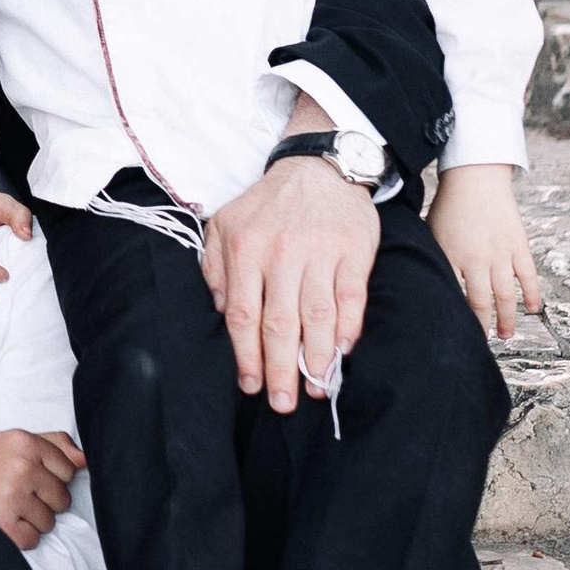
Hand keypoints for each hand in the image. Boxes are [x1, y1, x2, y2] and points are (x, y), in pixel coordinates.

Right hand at [0, 425, 79, 550]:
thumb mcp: (9, 444)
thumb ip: (51, 444)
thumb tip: (85, 460)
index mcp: (23, 441)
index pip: (69, 468)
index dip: (51, 478)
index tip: (28, 478)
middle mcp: (21, 466)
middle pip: (62, 497)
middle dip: (43, 501)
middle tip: (14, 495)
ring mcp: (12, 496)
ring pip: (50, 521)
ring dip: (31, 521)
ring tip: (5, 508)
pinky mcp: (4, 525)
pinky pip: (34, 539)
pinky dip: (19, 537)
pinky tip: (0, 522)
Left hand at [203, 152, 379, 414]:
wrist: (320, 166)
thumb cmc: (268, 204)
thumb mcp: (225, 225)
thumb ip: (215, 268)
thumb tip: (222, 311)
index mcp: (245, 250)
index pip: (243, 316)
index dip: (246, 357)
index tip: (250, 386)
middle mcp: (281, 253)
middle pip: (279, 324)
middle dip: (280, 370)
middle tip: (283, 403)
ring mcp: (320, 253)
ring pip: (317, 316)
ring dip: (316, 358)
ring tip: (315, 387)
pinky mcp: (353, 252)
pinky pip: (351, 298)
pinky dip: (348, 329)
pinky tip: (342, 353)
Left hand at [430, 163, 544, 342]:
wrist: (476, 176)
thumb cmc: (450, 205)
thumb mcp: (431, 233)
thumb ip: (433, 259)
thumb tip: (425, 282)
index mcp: (451, 256)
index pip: (453, 297)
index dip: (455, 318)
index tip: (453, 333)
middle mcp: (477, 259)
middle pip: (480, 303)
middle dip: (481, 327)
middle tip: (481, 342)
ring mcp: (501, 254)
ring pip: (505, 296)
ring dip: (506, 319)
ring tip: (505, 335)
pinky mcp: (519, 246)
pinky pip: (528, 276)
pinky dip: (531, 295)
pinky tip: (532, 309)